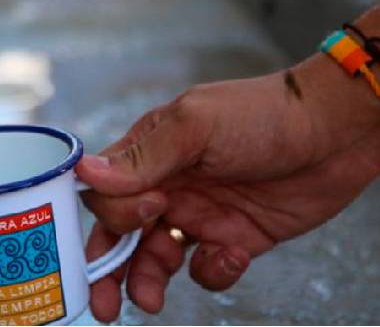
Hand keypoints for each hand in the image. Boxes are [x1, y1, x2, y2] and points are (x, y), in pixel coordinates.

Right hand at [77, 52, 379, 321]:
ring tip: (151, 301)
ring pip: (154, 258)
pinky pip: (205, 269)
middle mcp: (167, 187)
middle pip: (121, 234)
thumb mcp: (195, 127)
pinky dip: (212, 271)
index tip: (147, 212)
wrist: (333, 133)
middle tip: (103, 302)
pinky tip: (231, 254)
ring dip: (147, 281)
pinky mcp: (231, 238)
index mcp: (150, 155)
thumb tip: (84, 173)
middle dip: (108, 267)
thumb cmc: (261, 114)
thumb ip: (142, 157)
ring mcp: (198, 214)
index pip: (106, 193)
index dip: (113, 213)